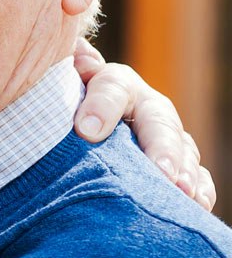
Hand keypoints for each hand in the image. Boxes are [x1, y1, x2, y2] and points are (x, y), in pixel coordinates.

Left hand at [72, 40, 214, 211]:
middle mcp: (145, 106)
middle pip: (159, 122)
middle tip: (160, 171)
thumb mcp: (57, 87)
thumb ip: (64, 71)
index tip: (86, 132)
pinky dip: (199, 189)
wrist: (77, 126)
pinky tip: (195, 203)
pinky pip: (195, 175)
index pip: (111, 87)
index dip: (101, 106)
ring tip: (180, 192)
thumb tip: (77, 54)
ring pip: (182, 149)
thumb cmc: (63, 107)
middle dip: (161, 147)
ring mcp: (165, 135)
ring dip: (184, 171)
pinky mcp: (176, 164)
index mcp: (113, 84)